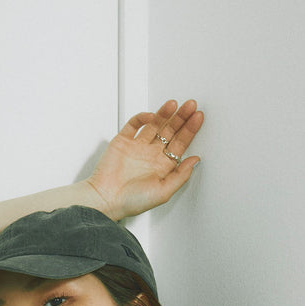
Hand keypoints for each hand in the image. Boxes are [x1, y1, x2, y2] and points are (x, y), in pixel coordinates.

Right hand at [86, 98, 203, 221]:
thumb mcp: (163, 192)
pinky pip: (134, 124)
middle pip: (170, 131)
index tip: (198, 118)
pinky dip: (143, 117)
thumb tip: (195, 161)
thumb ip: (181, 176)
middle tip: (191, 106)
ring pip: (154, 124)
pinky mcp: (123, 141)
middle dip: (181, 118)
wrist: (106, 198)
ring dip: (165, 113)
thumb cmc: (132, 201)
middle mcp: (151, 155)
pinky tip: (151, 116)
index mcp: (162, 167)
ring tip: (175, 104)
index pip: (180, 144)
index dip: (190, 130)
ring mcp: (137, 146)